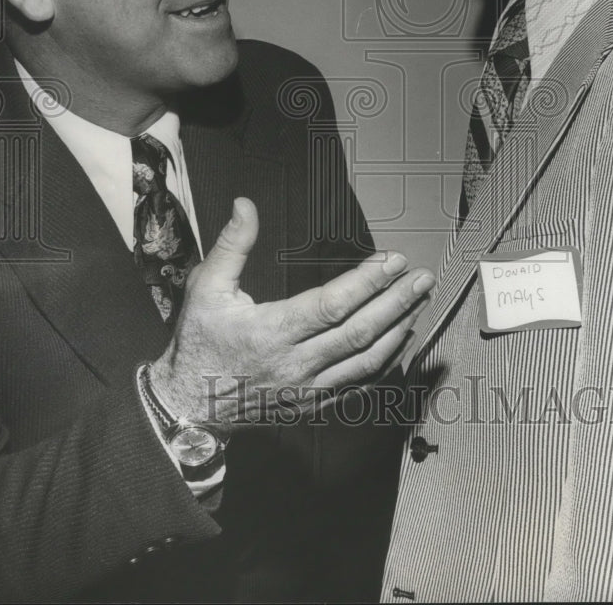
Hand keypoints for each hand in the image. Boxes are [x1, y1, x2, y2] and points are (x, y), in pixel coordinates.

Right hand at [149, 197, 433, 428]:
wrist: (190, 406)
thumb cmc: (199, 343)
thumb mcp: (206, 287)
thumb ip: (232, 245)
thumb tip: (245, 205)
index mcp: (272, 332)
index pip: (333, 305)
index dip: (368, 282)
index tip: (393, 261)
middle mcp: (296, 364)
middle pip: (360, 332)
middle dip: (397, 302)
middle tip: (422, 277)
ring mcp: (309, 388)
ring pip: (366, 360)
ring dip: (398, 328)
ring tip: (419, 301)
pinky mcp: (314, 403)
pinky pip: (359, 383)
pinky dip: (385, 360)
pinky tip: (399, 338)